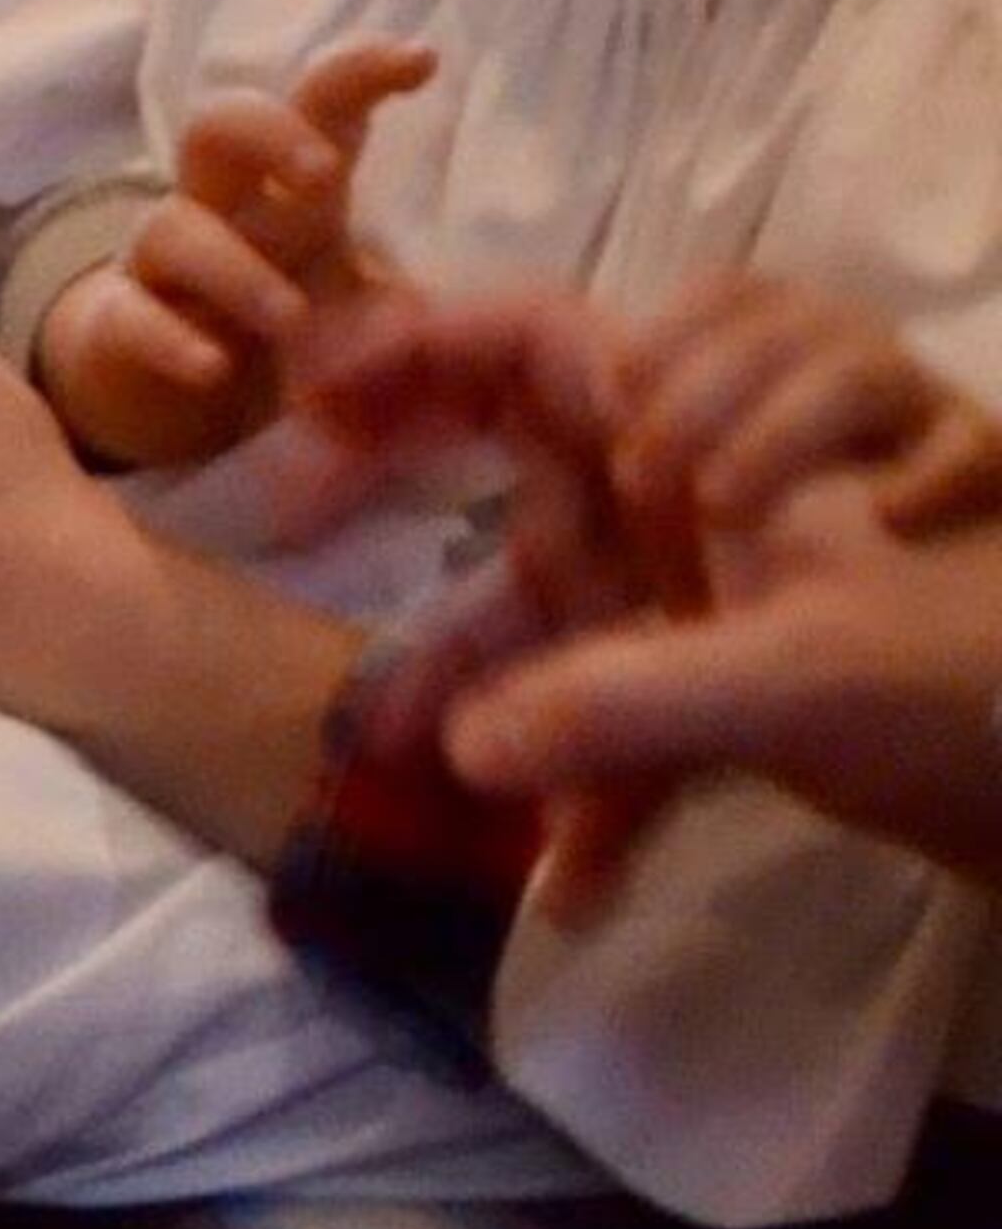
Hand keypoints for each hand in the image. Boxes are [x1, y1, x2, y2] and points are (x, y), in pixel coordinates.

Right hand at [35, 39, 433, 471]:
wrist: (174, 385)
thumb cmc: (281, 320)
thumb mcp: (354, 306)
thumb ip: (406, 307)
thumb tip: (480, 324)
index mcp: (283, 186)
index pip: (318, 106)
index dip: (360, 72)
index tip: (421, 59)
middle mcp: (218, 205)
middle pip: (217, 124)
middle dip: (268, 134)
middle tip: (323, 174)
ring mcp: (163, 263)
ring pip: (174, 226)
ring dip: (237, 270)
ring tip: (291, 320)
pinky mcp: (122, 323)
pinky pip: (132, 316)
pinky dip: (171, 340)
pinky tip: (213, 369)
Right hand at [303, 278, 1001, 890]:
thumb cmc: (970, 680)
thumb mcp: (792, 681)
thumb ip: (614, 710)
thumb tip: (456, 753)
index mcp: (697, 424)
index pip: (519, 336)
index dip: (400, 346)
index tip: (301, 404)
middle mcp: (685, 477)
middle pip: (512, 453)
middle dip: (404, 493)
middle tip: (295, 522)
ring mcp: (710, 576)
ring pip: (557, 605)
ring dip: (489, 685)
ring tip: (399, 761)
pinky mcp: (738, 674)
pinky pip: (627, 712)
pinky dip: (597, 795)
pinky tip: (567, 892)